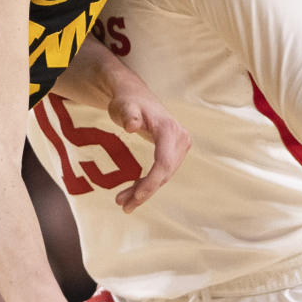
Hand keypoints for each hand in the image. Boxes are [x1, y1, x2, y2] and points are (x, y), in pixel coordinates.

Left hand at [107, 93, 190, 211]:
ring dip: (144, 191)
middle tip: (122, 205)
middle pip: (164, 173)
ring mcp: (179, 146)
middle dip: (144, 192)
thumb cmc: (127, 101)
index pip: (163, 163)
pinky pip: (161, 172)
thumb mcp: (123, 106)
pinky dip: (147, 183)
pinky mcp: (174, 152)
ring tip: (122, 202)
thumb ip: (128, 115)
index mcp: (169, 129)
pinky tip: (132, 192)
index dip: (151, 183)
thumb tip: (131, 126)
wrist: (135, 97)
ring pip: (163, 176)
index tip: (136, 198)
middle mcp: (179, 138)